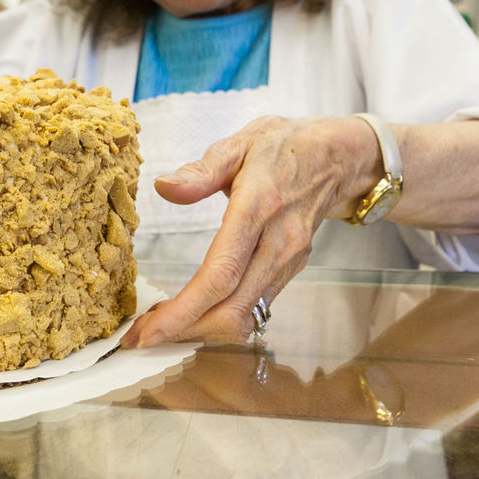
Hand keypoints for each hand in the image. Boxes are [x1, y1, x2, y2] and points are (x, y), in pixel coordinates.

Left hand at [121, 115, 377, 347]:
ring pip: (244, 316)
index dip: (184, 311)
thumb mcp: (240, 143)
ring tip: (161, 323)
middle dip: (184, 330)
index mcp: (259, 207)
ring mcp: (288, 261)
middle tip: (141, 335)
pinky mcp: (291, 270)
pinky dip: (220, 317)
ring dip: (200, 328)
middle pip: (231, 309)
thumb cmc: (284, 147)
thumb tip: (164, 187)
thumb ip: (201, 171)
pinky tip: (194, 308)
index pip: (221, 274)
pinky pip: (255, 308)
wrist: (337, 157)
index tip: (148, 331)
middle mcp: (278, 243)